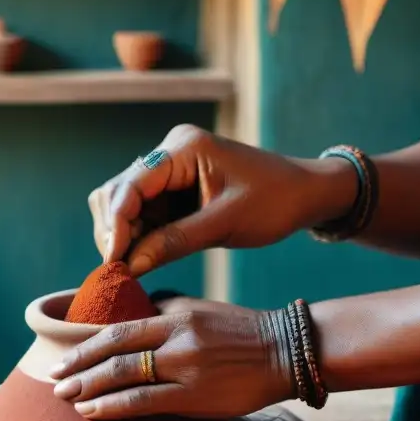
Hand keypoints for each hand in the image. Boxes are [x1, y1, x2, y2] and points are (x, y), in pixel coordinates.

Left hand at [48, 301, 294, 420]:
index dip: (85, 345)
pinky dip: (113, 406)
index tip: (63, 357)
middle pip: (113, 350)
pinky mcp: (195, 395)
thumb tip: (130, 323)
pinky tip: (93, 412)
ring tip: (65, 398)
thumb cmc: (243, 335)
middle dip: (78, 367)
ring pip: (123, 375)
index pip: (118, 328)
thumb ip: (166, 316)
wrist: (287, 351)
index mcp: (176, 315)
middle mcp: (176, 337)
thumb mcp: (201, 312)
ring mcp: (185, 366)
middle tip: (54, 381)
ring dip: (88, 387)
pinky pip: (144, 402)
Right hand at [88, 124, 355, 275]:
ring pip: (123, 204)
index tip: (114, 264)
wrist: (306, 193)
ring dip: (122, 236)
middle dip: (114, 231)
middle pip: (116, 192)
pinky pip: (142, 213)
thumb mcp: (226, 224)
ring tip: (130, 270)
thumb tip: (129, 266)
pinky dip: (137, 237)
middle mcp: (168, 153)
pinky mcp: (173, 190)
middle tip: (119, 272)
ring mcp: (169, 171)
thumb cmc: (275, 201)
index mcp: (182, 148)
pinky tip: (141, 261)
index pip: (130, 186)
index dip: (117, 227)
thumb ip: (175, 242)